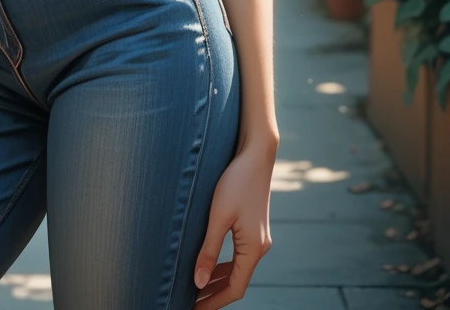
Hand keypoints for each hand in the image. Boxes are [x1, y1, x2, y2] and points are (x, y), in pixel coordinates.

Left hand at [193, 143, 275, 306]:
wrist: (256, 154)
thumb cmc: (236, 181)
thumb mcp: (218, 216)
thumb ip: (209, 250)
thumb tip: (199, 282)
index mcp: (253, 248)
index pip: (235, 288)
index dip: (214, 302)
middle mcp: (260, 247)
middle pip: (237, 282)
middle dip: (214, 294)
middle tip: (190, 302)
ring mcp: (258, 238)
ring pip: (238, 269)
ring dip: (218, 281)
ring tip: (196, 288)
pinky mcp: (254, 228)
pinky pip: (239, 256)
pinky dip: (224, 266)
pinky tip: (209, 265)